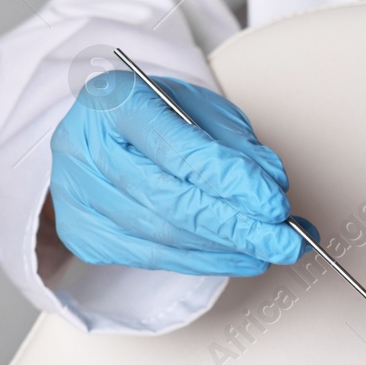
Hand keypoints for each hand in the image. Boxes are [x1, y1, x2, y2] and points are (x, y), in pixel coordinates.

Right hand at [49, 71, 307, 273]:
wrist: (101, 130)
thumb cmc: (155, 113)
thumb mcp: (202, 108)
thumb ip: (237, 144)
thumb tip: (272, 186)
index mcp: (114, 103)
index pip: (181, 152)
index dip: (233, 184)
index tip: (275, 205)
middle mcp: (85, 149)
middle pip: (172, 201)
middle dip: (239, 228)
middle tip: (286, 243)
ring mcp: (78, 195)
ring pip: (165, 236)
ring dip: (227, 249)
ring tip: (271, 249)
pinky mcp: (83, 232)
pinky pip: (154, 257)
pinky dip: (205, 261)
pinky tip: (240, 257)